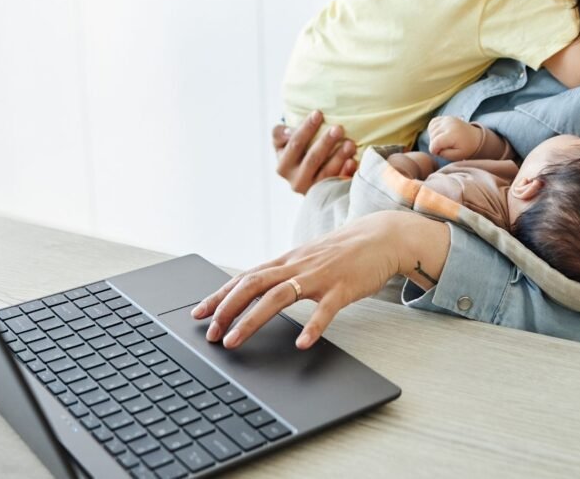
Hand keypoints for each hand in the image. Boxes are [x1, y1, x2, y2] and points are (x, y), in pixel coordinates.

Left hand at [190, 211, 449, 349]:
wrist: (381, 236)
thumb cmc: (343, 251)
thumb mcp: (308, 259)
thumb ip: (285, 273)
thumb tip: (256, 289)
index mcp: (287, 261)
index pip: (245, 277)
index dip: (220, 295)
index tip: (198, 313)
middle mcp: (297, 266)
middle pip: (253, 284)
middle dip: (227, 308)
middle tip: (211, 333)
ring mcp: (319, 276)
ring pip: (278, 296)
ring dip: (252, 319)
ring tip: (234, 340)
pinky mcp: (343, 287)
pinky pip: (325, 309)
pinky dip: (313, 327)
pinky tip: (303, 343)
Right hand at [272, 111, 357, 194]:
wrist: (306, 181)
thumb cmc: (296, 155)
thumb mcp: (282, 145)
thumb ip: (279, 134)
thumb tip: (288, 131)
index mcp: (283, 167)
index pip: (295, 144)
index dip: (306, 129)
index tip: (318, 113)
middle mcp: (296, 181)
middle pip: (312, 159)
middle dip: (326, 142)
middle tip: (338, 128)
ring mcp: (313, 190)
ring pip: (327, 172)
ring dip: (339, 157)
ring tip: (350, 143)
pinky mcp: (328, 195)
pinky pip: (338, 183)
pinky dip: (346, 172)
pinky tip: (353, 161)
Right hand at [428, 115, 482, 161]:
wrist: (475, 138)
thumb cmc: (466, 149)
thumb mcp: (457, 156)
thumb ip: (443, 153)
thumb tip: (433, 147)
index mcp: (453, 134)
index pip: (435, 143)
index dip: (434, 151)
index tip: (439, 153)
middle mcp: (449, 124)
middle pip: (432, 137)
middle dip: (435, 145)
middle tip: (443, 149)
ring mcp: (447, 119)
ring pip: (431, 130)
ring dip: (433, 138)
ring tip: (442, 142)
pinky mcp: (445, 117)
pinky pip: (433, 123)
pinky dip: (433, 130)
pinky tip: (440, 135)